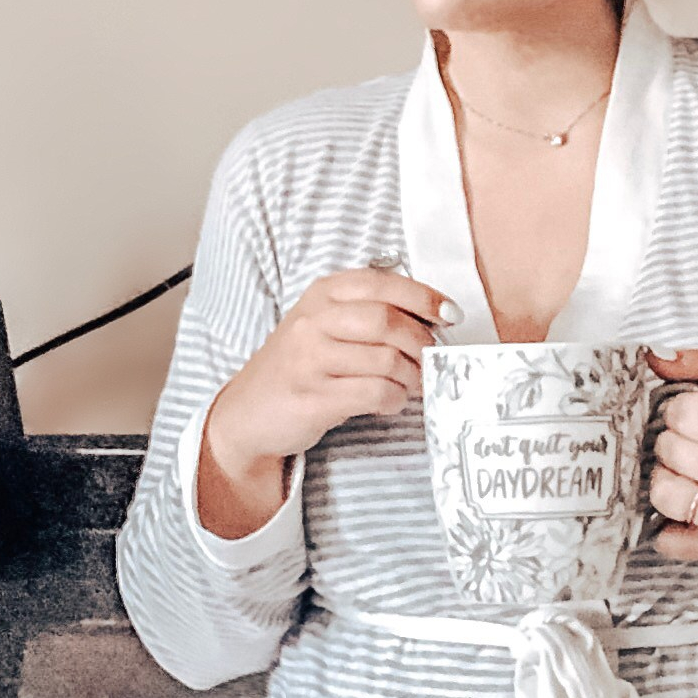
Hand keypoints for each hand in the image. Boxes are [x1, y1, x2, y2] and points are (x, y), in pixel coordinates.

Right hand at [199, 270, 453, 535]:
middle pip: (388, 321)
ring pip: (386, 360)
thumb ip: (368, 314)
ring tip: (410, 384)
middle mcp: (312, 321)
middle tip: (431, 359)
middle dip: (422, 343)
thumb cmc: (298, 367)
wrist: (247, 414)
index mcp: (321, 295)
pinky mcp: (313, 397)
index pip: (382, 283)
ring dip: (412, 377)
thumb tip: (433, 320)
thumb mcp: (324, 325)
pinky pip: (375, 393)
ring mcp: (309, 360)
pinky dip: (394, 400)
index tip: (450, 314)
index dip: (424, 297)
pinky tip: (389, 401)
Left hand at [643, 346, 697, 578]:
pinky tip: (690, 505)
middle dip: (677, 441)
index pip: (678, 411)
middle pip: (666, 449)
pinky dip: (668, 526)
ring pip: (660, 491)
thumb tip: (651, 355)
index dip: (686, 408)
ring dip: (669, 478)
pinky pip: (667, 541)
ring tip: (696, 470)